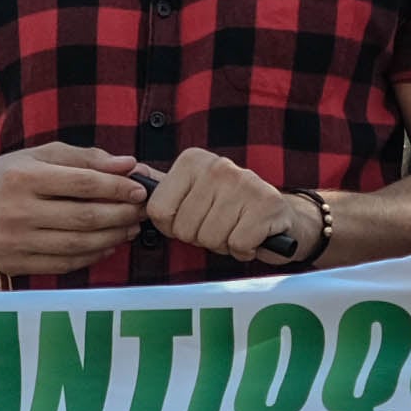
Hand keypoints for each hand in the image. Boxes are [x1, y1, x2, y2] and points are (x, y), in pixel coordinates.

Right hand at [0, 142, 152, 276]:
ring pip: (78, 244)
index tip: (139, 189)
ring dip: (112, 237)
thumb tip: (128, 164)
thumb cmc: (7, 176)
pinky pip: (64, 264)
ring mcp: (14, 241)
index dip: (116, 188)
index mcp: (23, 176)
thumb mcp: (39, 155)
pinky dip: (92, 256)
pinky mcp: (14, 264)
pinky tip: (107, 245)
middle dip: (121, 215)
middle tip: (142, 211)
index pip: (82, 183)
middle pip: (84, 217)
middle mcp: (16, 210)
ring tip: (129, 227)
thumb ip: (84, 158)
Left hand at [145, 149, 322, 265]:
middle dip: (201, 238)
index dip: (173, 228)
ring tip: (237, 229)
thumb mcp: (194, 194)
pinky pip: (237, 244)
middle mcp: (217, 166)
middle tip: (221, 226)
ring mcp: (243, 183)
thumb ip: (163, 190)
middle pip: (184, 229)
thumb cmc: (232, 210)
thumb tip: (128, 178)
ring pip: (210, 238)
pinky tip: (252, 236)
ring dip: (223, 244)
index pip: (158, 210)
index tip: (193, 219)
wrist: (283, 217)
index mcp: (192, 161)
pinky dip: (244, 249)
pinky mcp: (266, 204)